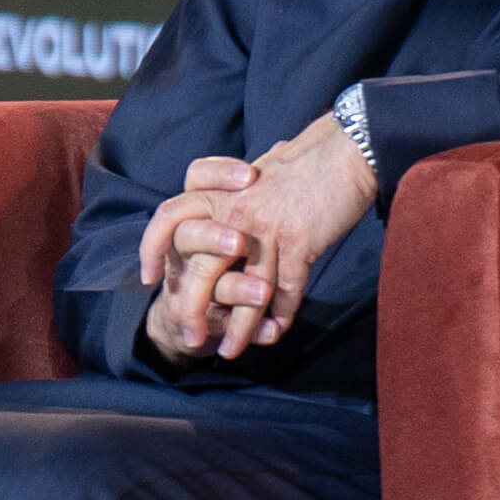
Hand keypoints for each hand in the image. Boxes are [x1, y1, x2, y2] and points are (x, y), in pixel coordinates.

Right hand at [134, 156, 266, 354]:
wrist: (183, 314)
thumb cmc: (216, 252)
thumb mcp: (233, 216)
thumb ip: (253, 188)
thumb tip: (282, 149)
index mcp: (194, 212)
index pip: (196, 181)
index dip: (219, 176)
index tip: (250, 175)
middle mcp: (184, 246)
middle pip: (188, 233)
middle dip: (214, 237)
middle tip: (240, 242)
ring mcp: (186, 284)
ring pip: (209, 284)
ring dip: (238, 288)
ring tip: (262, 293)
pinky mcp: (197, 318)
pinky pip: (223, 323)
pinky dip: (249, 330)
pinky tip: (272, 333)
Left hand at [149, 116, 377, 357]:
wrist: (348, 148)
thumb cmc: (309, 157)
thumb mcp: (263, 171)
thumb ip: (241, 191)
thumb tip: (238, 195)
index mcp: (221, 191)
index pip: (169, 217)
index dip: (153, 248)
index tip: (152, 278)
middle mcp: (236, 210)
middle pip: (201, 266)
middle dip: (192, 308)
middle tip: (191, 336)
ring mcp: (266, 229)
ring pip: (244, 288)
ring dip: (238, 326)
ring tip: (230, 351)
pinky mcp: (298, 242)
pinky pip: (284, 289)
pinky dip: (280, 315)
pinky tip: (276, 331)